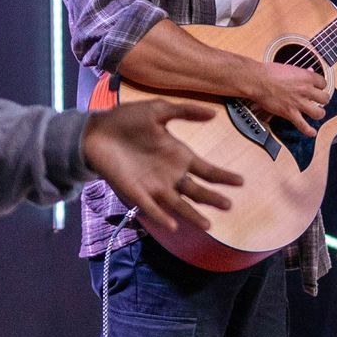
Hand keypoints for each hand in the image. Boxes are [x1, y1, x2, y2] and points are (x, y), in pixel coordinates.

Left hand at [83, 100, 240, 231]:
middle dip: (213, 198)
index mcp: (179, 155)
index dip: (223, 176)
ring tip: (207, 225)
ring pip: (179, 205)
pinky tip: (172, 226)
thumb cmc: (127, 120)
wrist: (96, 132)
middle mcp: (170, 174)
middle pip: (197, 191)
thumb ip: (184, 112)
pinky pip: (152, 208)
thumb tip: (213, 113)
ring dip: (192, 215)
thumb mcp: (157, 110)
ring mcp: (154, 186)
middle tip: (228, 205)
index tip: (240, 181)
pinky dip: (162, 217)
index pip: (206, 170)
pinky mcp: (136, 193)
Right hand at [249, 61, 328, 135]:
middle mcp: (305, 90)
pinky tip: (312, 132)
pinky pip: (303, 125)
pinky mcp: (290, 113)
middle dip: (323, 100)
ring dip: (319, 114)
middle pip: (325, 98)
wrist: (257, 80)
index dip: (320, 86)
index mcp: (306, 77)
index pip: (323, 83)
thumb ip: (302, 72)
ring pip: (319, 113)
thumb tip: (310, 71)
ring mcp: (298, 103)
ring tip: (317, 113)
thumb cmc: (270, 72)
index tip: (317, 88)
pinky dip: (309, 131)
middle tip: (319, 101)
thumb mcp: (290, 68)